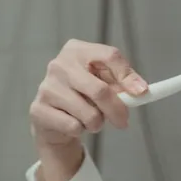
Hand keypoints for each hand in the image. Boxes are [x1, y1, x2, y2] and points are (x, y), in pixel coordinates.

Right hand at [29, 40, 146, 180]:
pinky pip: (73, 126)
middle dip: (117, 110)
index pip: (109, 55)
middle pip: (100, 90)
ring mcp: (47, 86)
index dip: (127, 75)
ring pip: (89, 114)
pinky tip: (72, 123)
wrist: (52, 116)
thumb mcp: (104, 82)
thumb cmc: (82, 94)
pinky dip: (80, 130)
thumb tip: (141, 90)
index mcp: (77, 50)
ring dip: (97, 123)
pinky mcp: (39, 109)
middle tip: (123, 121)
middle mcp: (59, 64)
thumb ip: (122, 83)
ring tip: (90, 119)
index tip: (141, 92)